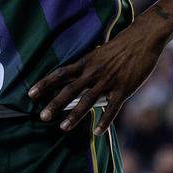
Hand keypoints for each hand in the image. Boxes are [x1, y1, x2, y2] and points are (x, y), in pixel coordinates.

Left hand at [29, 20, 165, 133]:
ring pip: (88, 101)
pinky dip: (105, 121)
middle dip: (55, 104)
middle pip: (70, 89)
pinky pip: (112, 108)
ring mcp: (108, 81)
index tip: (30, 94)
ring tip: (63, 128)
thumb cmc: (119, 47)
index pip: (60, 73)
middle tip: (42, 117)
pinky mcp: (124, 89)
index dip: (45, 84)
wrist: (142, 39)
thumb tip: (75, 81)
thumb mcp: (98, 54)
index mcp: (85, 62)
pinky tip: (97, 133)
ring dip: (75, 116)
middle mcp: (93, 72)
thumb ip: (87, 68)